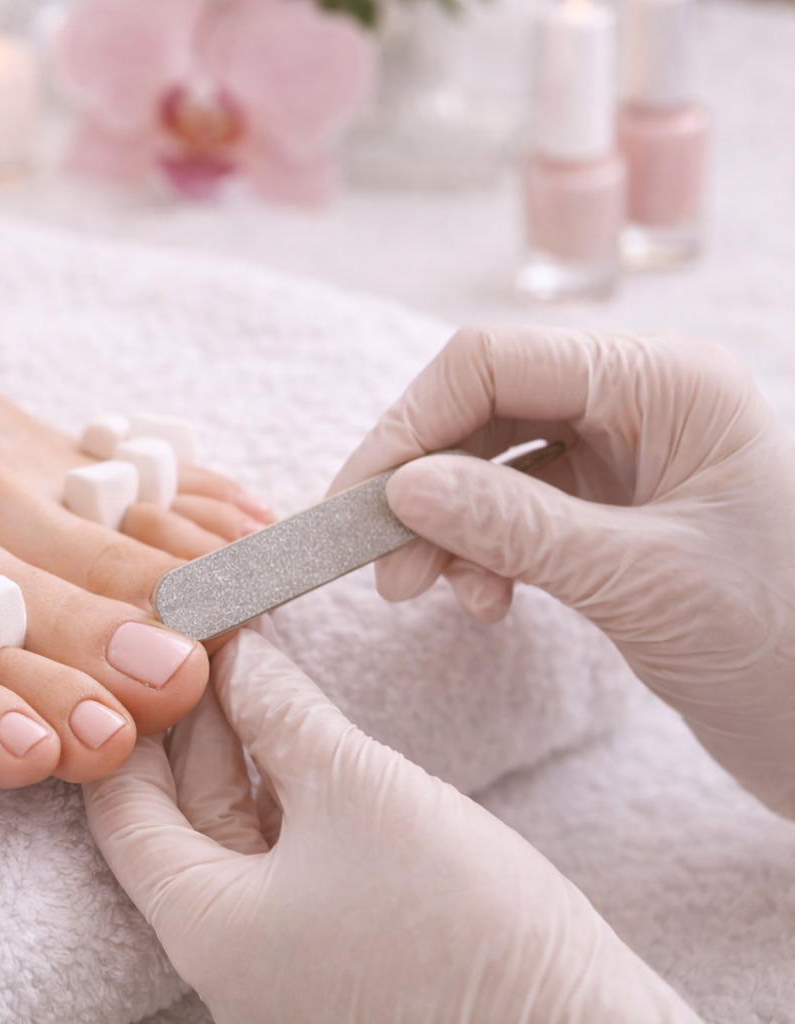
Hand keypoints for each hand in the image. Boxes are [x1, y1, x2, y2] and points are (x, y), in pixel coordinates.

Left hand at [83, 630, 700, 1023]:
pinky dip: (290, 788)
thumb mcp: (359, 791)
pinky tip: (306, 726)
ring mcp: (284, 957)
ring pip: (236, 830)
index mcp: (201, 925)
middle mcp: (227, 951)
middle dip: (196, 717)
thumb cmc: (465, 926)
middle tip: (216, 625)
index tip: (162, 636)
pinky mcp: (341, 951)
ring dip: (245, 745)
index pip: (121, 804)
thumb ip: (281, 714)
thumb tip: (234, 652)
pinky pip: (288, 856)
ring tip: (259, 655)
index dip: (135, 711)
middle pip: (178, 813)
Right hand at [332, 327, 794, 817]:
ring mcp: (628, 455)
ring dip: (442, 525)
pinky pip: (515, 509)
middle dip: (419, 483)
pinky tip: (483, 601)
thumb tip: (400, 487)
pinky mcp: (616, 511)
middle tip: (376, 563)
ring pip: (489, 461)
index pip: (493, 362)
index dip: (409, 427)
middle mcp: (642, 402)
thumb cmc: (786, 644)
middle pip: (482, 407)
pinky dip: (479, 551)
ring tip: (419, 592)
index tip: (355, 505)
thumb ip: (515, 526)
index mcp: (666, 383)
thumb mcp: (641, 582)